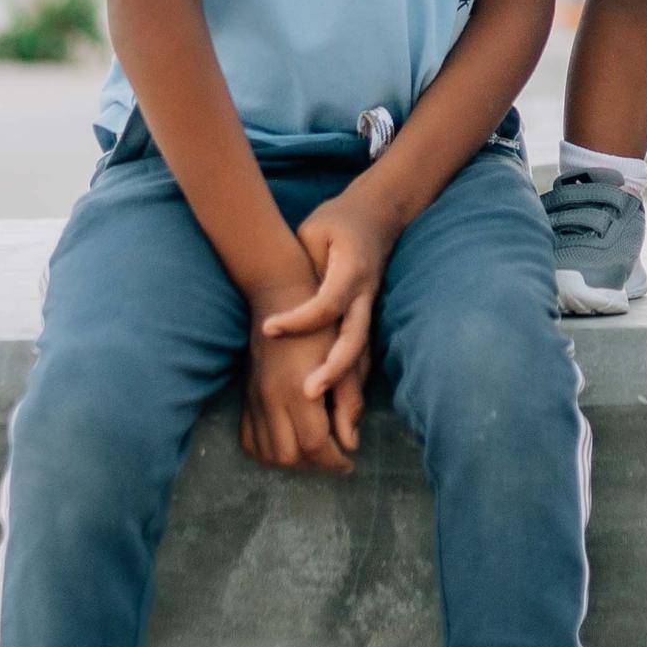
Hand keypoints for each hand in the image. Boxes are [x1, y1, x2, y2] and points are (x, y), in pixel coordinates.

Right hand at [242, 327, 354, 473]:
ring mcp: (255, 399)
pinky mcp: (246, 398)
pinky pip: (249, 441)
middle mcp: (272, 398)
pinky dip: (268, 453)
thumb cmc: (321, 325)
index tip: (348, 462)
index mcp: (299, 390)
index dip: (334, 461)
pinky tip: (287, 444)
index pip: (314, 445)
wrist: (280, 297)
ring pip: (268, 454)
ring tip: (312, 452)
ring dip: (292, 461)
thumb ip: (349, 403)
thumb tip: (352, 443)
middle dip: (315, 464)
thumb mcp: (346, 359)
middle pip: (290, 456)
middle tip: (332, 457)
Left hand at [264, 190, 403, 450]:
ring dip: (350, 391)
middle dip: (334, 370)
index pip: (326, 303)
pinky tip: (342, 419)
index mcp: (351, 270)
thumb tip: (278, 293)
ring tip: (336, 428)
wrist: (377, 218)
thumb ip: (303, 263)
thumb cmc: (337, 223)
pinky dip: (352, 387)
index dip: (299, 319)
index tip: (268, 329)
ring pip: (362, 356)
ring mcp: (368, 311)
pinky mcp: (365, 322)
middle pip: (354, 338)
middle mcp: (364, 296)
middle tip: (308, 395)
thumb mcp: (315, 231)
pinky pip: (360, 359)